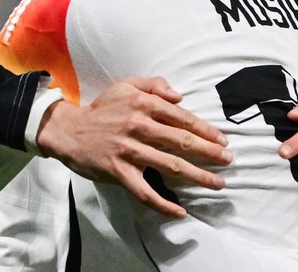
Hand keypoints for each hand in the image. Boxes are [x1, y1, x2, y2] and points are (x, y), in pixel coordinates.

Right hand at [35, 77, 230, 217]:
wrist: (68, 130)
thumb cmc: (102, 108)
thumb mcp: (126, 85)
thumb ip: (155, 85)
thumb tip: (180, 97)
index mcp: (144, 105)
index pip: (183, 118)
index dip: (206, 130)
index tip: (223, 140)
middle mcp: (139, 127)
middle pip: (182, 142)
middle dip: (210, 152)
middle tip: (228, 161)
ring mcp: (129, 151)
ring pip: (170, 166)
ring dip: (198, 176)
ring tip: (217, 183)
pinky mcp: (118, 172)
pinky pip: (144, 192)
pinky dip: (163, 204)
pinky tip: (180, 211)